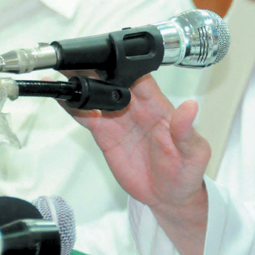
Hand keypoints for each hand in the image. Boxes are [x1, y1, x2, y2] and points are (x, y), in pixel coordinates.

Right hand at [66, 73, 209, 254]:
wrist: (169, 197)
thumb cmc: (186, 171)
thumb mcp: (193, 153)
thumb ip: (186, 131)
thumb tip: (191, 107)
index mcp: (158, 106)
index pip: (140, 77)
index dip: (125, 65)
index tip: (109, 56)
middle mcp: (137, 108)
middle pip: (114, 80)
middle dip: (96, 68)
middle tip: (76, 59)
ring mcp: (119, 120)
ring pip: (97, 95)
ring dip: (81, 83)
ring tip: (62, 71)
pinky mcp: (106, 135)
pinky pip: (88, 117)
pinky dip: (74, 107)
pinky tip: (60, 96)